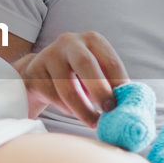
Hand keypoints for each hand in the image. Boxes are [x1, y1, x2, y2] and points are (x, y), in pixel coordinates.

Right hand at [13, 32, 128, 126]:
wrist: (39, 75)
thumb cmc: (77, 77)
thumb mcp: (96, 74)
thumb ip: (111, 85)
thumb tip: (130, 105)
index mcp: (92, 40)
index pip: (110, 60)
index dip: (119, 83)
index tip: (124, 104)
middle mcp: (70, 42)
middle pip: (85, 64)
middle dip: (99, 89)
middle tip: (109, 110)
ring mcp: (49, 55)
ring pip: (67, 86)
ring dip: (83, 109)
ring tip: (93, 122)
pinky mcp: (34, 73)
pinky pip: (52, 96)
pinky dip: (66, 109)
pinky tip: (70, 110)